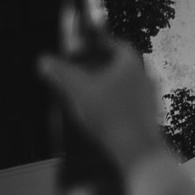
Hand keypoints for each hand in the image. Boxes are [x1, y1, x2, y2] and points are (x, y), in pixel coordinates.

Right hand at [38, 42, 166, 174]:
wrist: (137, 150)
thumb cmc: (111, 116)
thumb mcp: (77, 90)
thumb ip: (61, 73)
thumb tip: (45, 61)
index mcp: (131, 64)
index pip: (117, 45)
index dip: (100, 44)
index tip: (86, 48)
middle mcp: (145, 77)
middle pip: (121, 65)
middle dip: (101, 67)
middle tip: (82, 72)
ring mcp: (150, 97)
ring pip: (126, 85)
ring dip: (108, 86)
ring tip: (88, 95)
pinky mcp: (149, 116)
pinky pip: (130, 103)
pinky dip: (116, 104)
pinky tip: (102, 115)